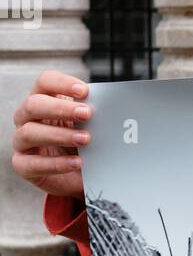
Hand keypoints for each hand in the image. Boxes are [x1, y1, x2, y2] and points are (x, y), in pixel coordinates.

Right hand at [11, 70, 91, 200]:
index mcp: (44, 99)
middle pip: (33, 104)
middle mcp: (27, 118)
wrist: (80, 173)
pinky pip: (33, 163)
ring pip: (30, 132)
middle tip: (87, 114)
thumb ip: (91, 111)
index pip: (45, 82)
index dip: (62, 84)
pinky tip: (76, 162)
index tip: (84, 91)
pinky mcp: (23, 164)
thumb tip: (106, 102)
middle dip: (61, 108)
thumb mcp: (88, 124)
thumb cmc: (81, 142)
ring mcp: (21, 141)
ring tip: (85, 140)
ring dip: (60, 135)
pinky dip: (57, 164)